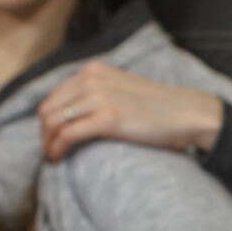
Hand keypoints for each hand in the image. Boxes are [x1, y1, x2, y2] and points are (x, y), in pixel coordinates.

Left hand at [38, 60, 224, 161]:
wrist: (186, 113)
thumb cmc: (158, 108)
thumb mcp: (122, 89)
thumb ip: (98, 93)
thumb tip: (75, 114)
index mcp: (94, 71)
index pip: (55, 96)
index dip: (48, 121)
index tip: (51, 139)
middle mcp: (92, 79)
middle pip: (49, 109)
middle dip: (44, 134)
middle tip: (50, 153)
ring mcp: (99, 97)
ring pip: (53, 122)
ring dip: (47, 144)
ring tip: (52, 159)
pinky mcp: (108, 117)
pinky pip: (68, 134)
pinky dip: (57, 148)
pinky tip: (58, 159)